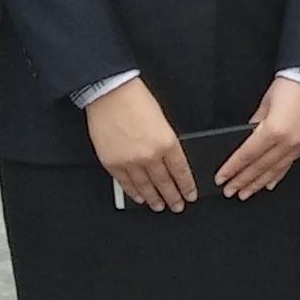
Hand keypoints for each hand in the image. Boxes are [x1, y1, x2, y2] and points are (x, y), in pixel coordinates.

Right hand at [86, 79, 196, 211]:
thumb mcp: (162, 120)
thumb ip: (166, 142)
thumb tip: (169, 161)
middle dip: (173, 197)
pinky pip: (126, 184)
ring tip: (159, 206)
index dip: (186, 186)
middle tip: (177, 205)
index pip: (181, 172)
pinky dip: (134, 192)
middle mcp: (150, 155)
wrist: (109, 92)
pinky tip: (140, 197)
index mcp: (167, 142)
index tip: (189, 195)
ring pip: (145, 187)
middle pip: (165, 183)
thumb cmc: (135, 99)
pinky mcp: (112, 163)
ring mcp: (130, 162)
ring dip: (154, 198)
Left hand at [216, 78, 299, 199]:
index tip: (222, 178)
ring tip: (246, 193)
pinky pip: (289, 164)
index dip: (232, 169)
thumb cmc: (293, 83)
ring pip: (275, 170)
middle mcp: (288, 141)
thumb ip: (256, 122)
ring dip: (258, 183)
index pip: (247, 155)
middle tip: (230, 191)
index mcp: (273, 130)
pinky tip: (270, 183)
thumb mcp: (266, 101)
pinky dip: (278, 175)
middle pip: (260, 167)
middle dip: (243, 180)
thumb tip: (248, 136)